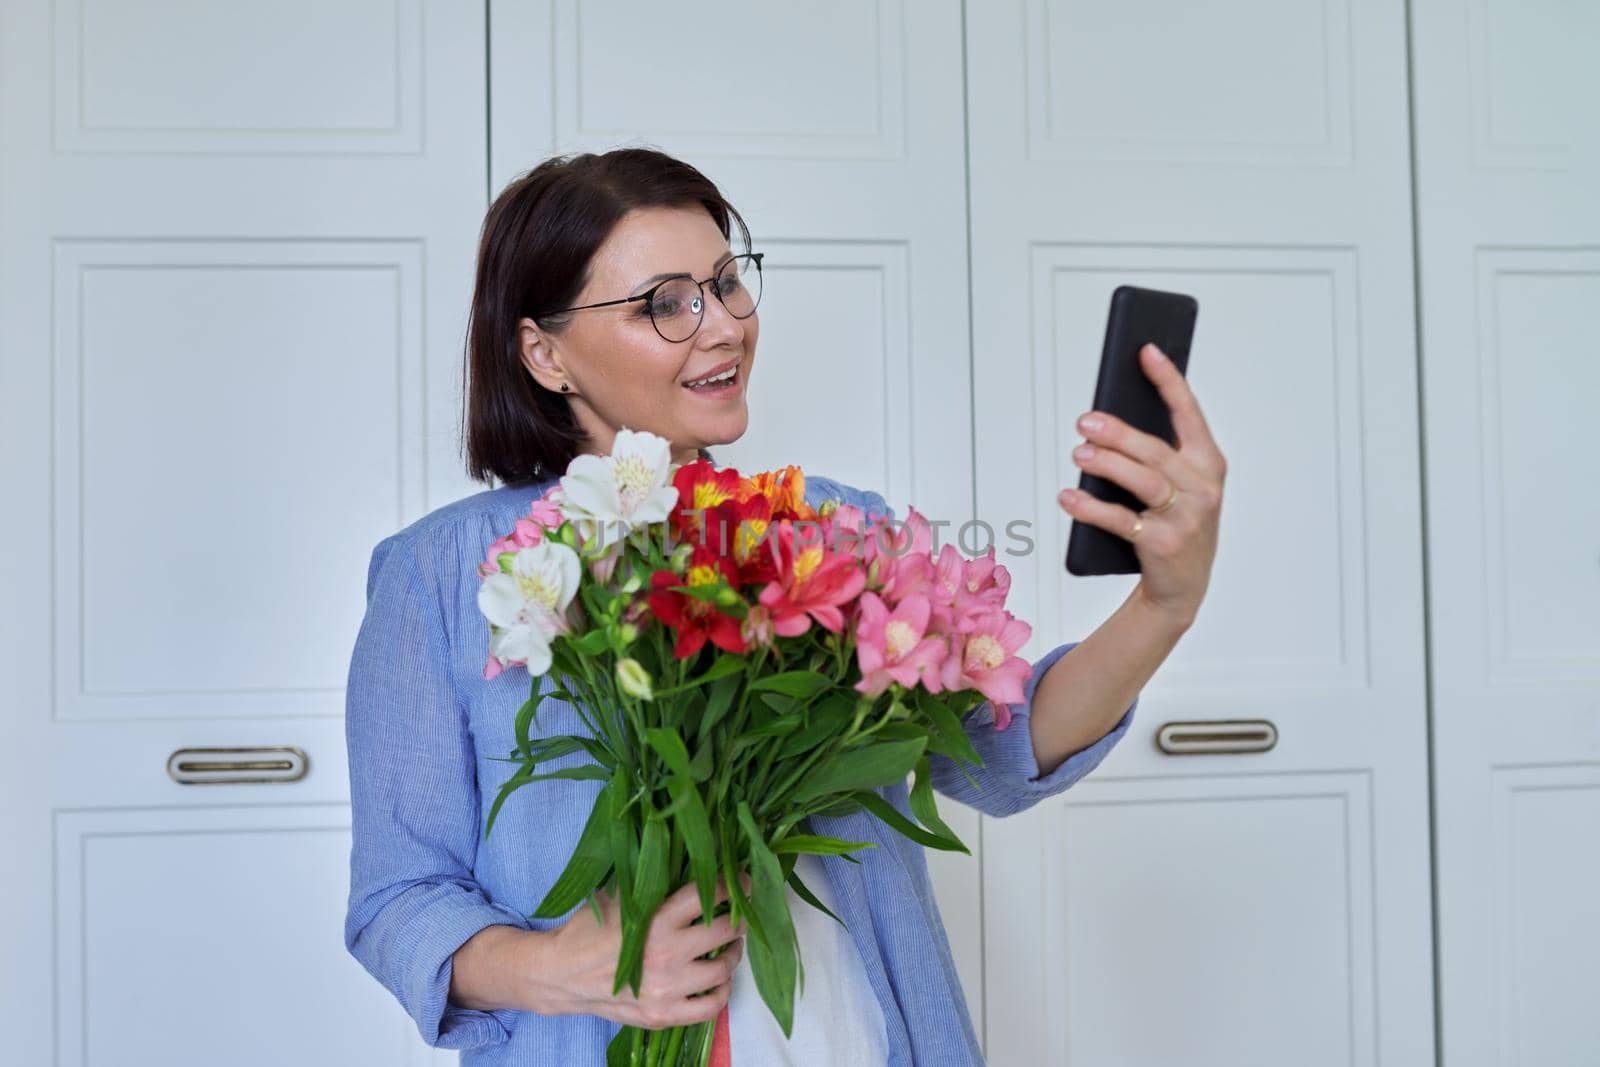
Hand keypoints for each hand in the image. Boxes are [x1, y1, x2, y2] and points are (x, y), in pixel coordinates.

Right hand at [529, 874, 748, 1029]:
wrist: (561, 975)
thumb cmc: (589, 930)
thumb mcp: (618, 896)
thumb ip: (652, 882)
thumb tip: (690, 859)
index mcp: (656, 919)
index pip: (710, 895)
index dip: (733, 885)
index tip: (743, 881)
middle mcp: (666, 954)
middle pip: (726, 932)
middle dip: (738, 919)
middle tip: (737, 914)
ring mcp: (667, 989)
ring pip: (723, 969)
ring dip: (732, 954)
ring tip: (729, 946)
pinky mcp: (664, 1015)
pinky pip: (711, 1006)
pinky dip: (722, 991)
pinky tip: (718, 979)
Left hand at [1060, 343, 1225, 628]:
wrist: (1182, 589)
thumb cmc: (1174, 523)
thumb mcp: (1177, 485)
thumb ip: (1154, 453)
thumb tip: (1106, 422)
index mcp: (1208, 463)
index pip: (1188, 413)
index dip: (1168, 380)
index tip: (1146, 350)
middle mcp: (1204, 487)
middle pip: (1156, 450)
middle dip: (1118, 432)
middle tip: (1085, 421)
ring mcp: (1187, 518)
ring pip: (1142, 481)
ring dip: (1106, 465)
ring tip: (1078, 454)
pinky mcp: (1164, 545)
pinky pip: (1121, 521)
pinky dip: (1091, 508)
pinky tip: (1068, 496)